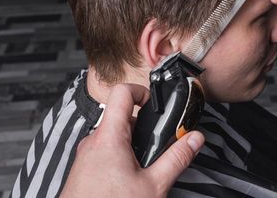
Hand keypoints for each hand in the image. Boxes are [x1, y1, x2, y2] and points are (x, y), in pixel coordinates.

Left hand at [61, 83, 204, 197]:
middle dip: (142, 128)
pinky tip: (128, 178)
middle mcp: (93, 141)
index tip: (154, 104)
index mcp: (109, 137)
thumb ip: (176, 158)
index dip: (141, 92)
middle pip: (121, 117)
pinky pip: (103, 151)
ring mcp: (85, 155)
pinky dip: (118, 156)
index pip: (122, 92)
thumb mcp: (153, 185)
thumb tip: (193, 139)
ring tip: (144, 166)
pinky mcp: (83, 168)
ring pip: (112, 136)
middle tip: (157, 144)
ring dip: (131, 144)